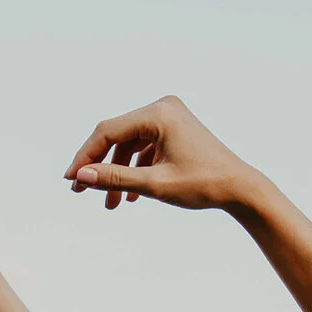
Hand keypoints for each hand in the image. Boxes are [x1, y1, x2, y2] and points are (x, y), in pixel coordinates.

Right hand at [63, 96, 257, 211]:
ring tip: (112, 204)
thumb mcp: (154, 184)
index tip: (70, 182)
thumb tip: (80, 177)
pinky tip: (131, 195)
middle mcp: (162, 107)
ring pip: (130, 144)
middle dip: (100, 166)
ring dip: (118, 173)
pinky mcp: (174, 129)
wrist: (240, 187)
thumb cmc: (203, 184)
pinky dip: (135, 169)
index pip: (107, 131)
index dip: (85, 157)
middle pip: (116, 136)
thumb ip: (115, 178)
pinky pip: (145, 147)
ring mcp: (169, 117)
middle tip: (81, 193)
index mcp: (158, 114)